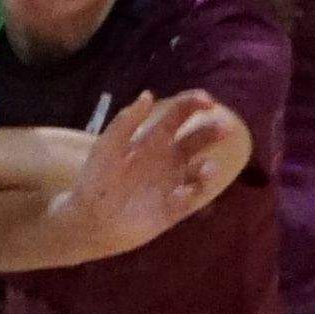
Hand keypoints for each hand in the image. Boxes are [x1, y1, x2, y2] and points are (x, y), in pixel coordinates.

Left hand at [63, 91, 240, 255]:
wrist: (89, 218)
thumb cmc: (97, 179)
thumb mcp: (107, 146)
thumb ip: (126, 121)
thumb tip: (148, 94)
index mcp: (153, 139)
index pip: (178, 116)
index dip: (193, 104)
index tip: (207, 102)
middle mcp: (168, 159)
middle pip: (197, 140)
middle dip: (212, 132)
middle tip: (225, 128)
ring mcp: (172, 183)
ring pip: (200, 171)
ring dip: (207, 168)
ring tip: (206, 168)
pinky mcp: (173, 209)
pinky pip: (189, 200)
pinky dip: (191, 194)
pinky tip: (181, 193)